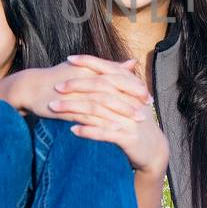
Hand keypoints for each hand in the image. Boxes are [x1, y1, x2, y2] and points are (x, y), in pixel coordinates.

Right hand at [6, 56, 150, 119]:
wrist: (30, 88)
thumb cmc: (59, 78)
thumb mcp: (85, 70)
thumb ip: (109, 68)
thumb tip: (131, 63)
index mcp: (91, 68)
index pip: (117, 75)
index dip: (134, 85)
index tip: (147, 95)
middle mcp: (85, 77)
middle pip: (114, 87)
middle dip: (133, 97)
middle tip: (148, 107)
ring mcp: (76, 92)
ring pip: (104, 101)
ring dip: (123, 111)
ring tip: (138, 120)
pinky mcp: (68, 106)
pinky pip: (89, 115)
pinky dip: (104, 122)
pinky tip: (116, 129)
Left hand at [45, 55, 168, 177]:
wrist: (153, 149)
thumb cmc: (136, 121)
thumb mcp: (131, 99)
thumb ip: (123, 81)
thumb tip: (122, 61)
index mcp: (132, 88)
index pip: (109, 69)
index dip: (89, 62)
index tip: (69, 59)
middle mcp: (131, 101)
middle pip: (101, 87)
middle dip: (76, 85)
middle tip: (56, 86)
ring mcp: (130, 119)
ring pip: (98, 110)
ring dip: (73, 108)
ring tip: (54, 108)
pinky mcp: (128, 137)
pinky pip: (104, 133)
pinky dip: (87, 131)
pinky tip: (72, 130)